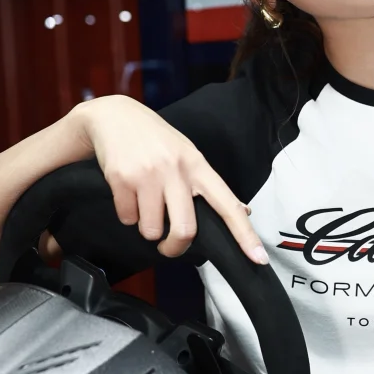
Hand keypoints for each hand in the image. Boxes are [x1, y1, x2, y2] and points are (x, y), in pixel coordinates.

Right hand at [70, 98, 267, 263]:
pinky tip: (128, 194)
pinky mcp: (121, 179)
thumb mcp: (187, 153)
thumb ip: (210, 184)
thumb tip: (241, 210)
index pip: (228, 205)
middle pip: (185, 230)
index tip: (259, 258)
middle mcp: (176, 170)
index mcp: (198, 166)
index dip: (244, 234)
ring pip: (151, 229)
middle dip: (174, 247)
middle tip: (168, 245)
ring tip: (144, 206)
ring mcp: (148, 175)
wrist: (114, 116)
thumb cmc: (155, 139)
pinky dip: (127, 214)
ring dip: (146, 227)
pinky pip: (127, 218)